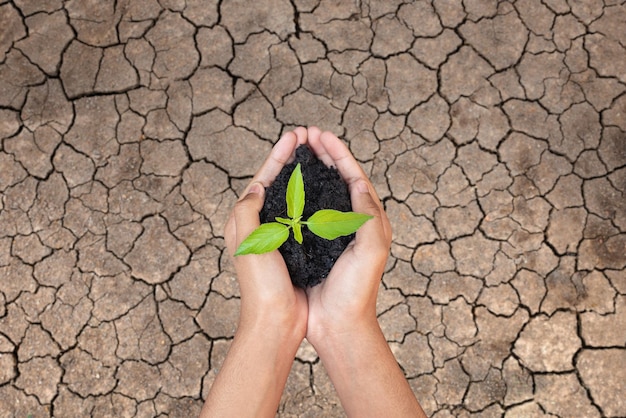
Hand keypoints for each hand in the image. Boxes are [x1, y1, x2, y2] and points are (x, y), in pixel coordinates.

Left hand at [202, 129, 310, 416]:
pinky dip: (315, 200)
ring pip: (293, 197)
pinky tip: (328, 192)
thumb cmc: (261, 284)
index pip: (263, 178)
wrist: (277, 320)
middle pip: (278, 184)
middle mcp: (261, 225)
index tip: (295, 136)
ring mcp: (279, 236)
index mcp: (246, 220)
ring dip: (305, 176)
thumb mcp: (247, 241)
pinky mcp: (296, 248)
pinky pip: (306, 216)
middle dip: (293, 160)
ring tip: (320, 158)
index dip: (279, 156)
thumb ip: (247, 209)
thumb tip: (258, 184)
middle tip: (309, 139)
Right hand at [303, 127, 392, 343]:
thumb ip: (368, 216)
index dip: (338, 153)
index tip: (320, 135)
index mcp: (368, 220)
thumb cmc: (357, 290)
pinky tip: (285, 185)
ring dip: (310, 169)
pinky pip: (305, 211)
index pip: (353, 176)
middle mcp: (350, 222)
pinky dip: (297, 193)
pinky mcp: (313, 243)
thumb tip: (357, 182)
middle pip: (337, 178)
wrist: (338, 324)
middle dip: (323, 154)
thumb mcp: (371, 251)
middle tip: (305, 134)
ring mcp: (331, 232)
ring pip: (320, 192)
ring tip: (296, 151)